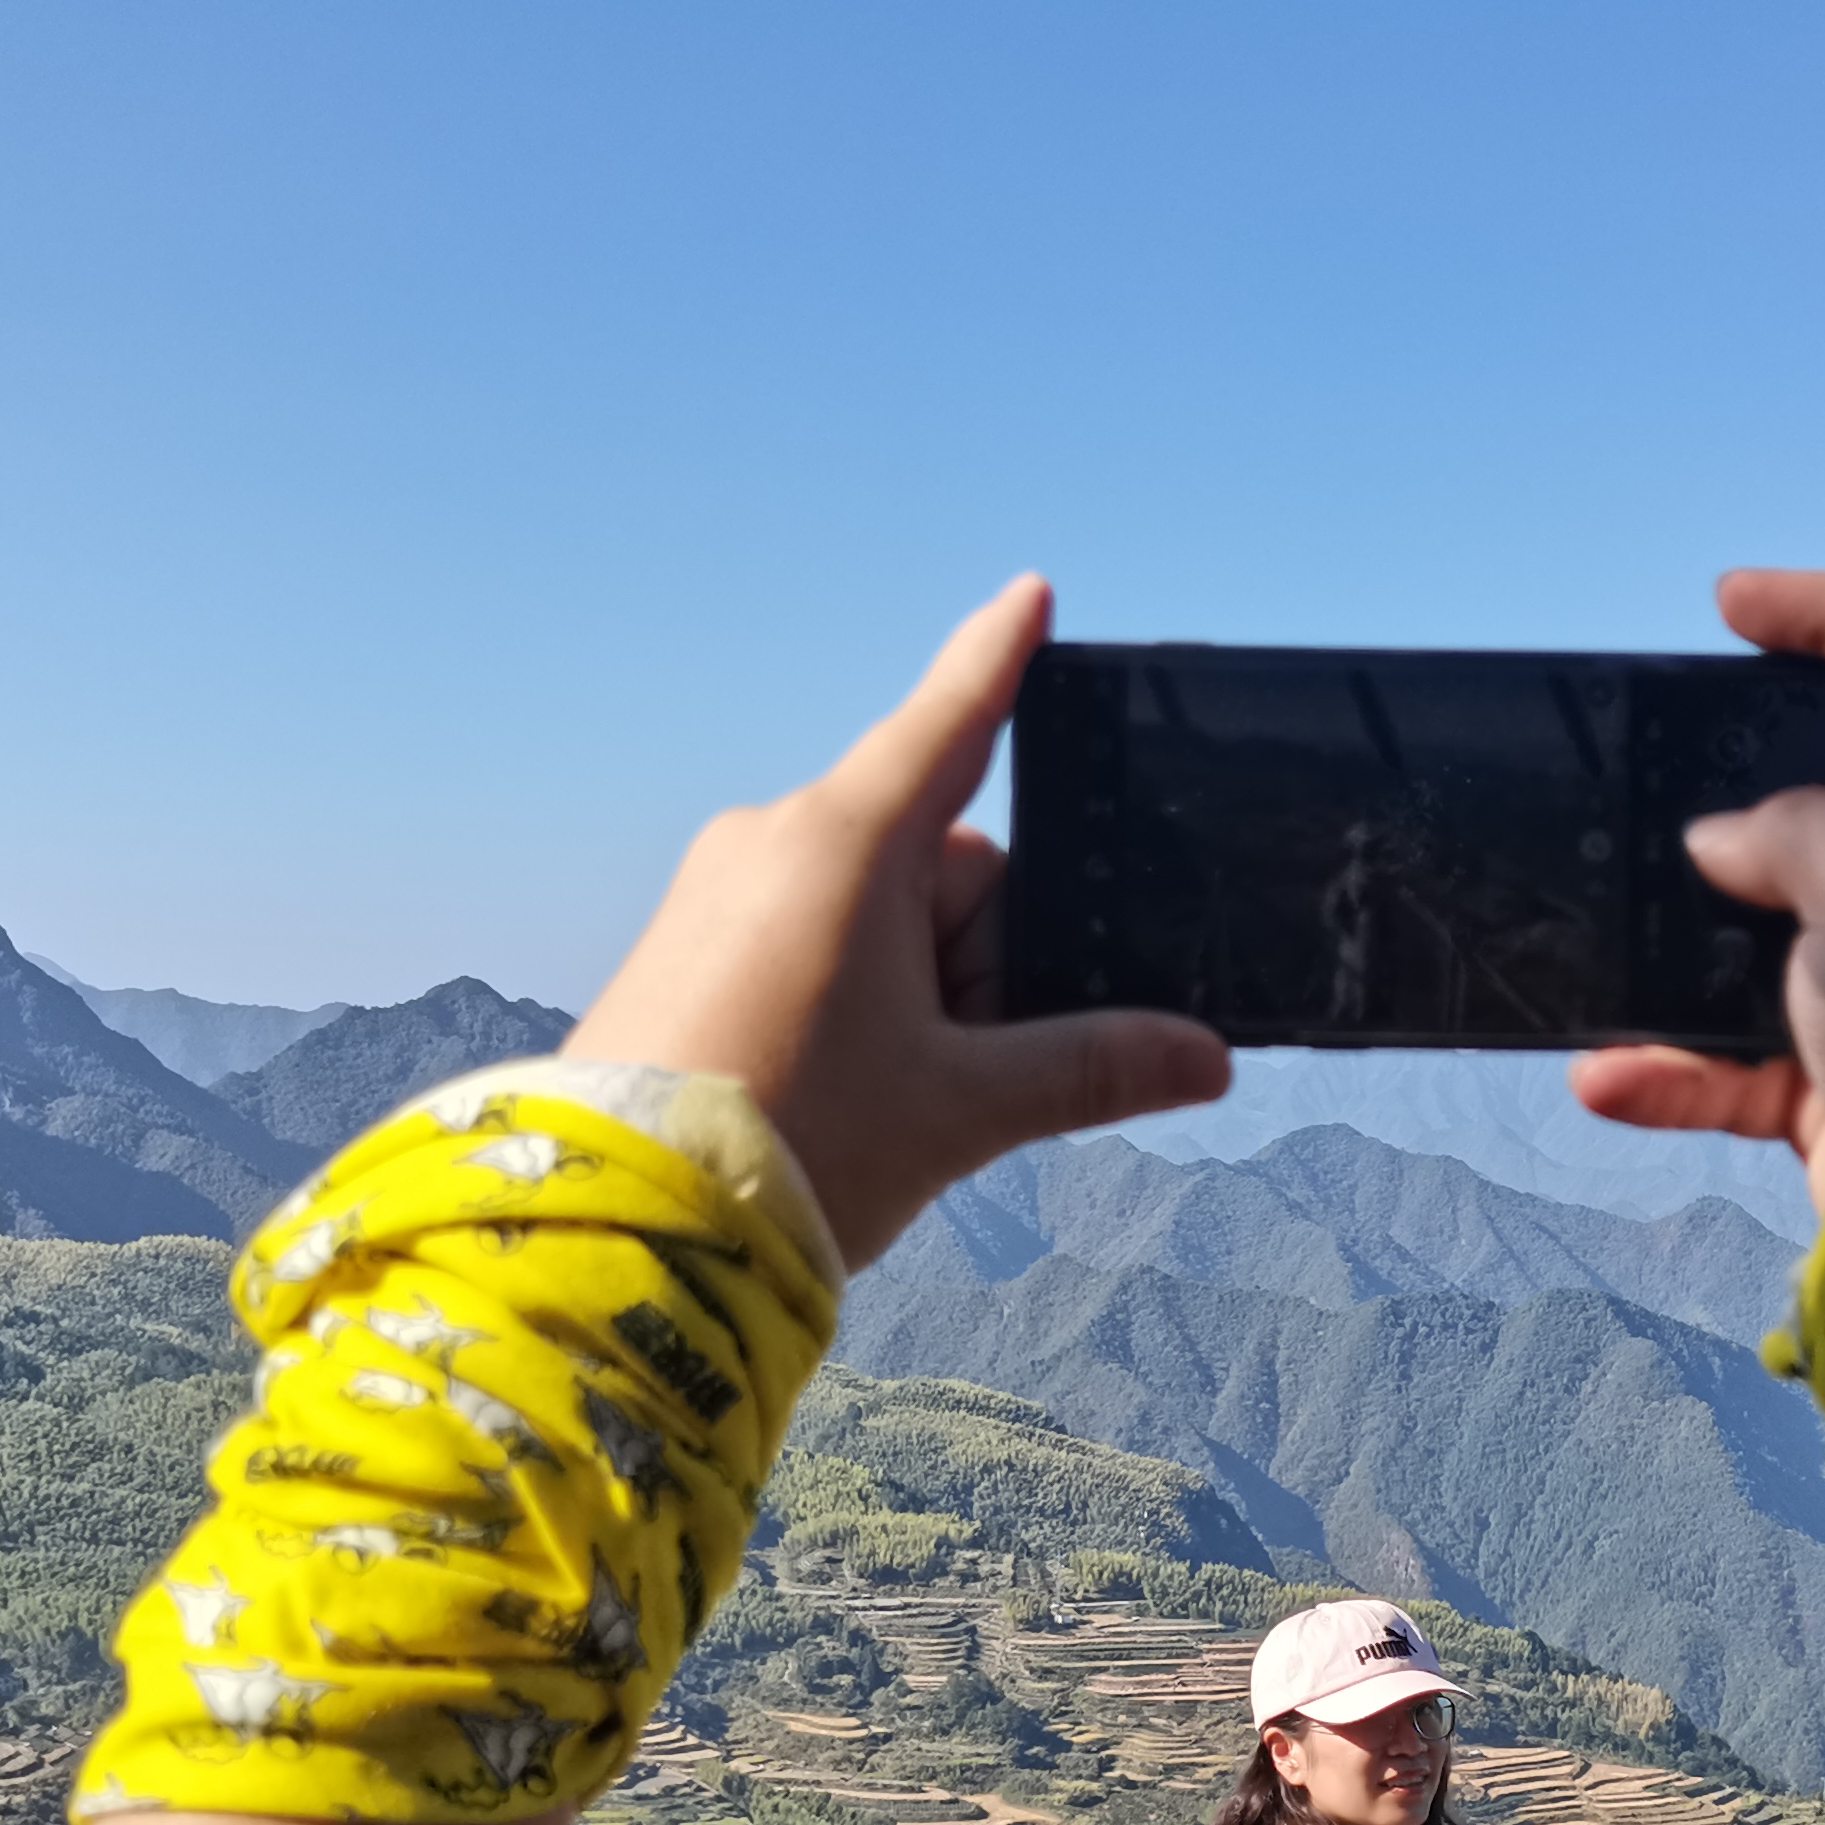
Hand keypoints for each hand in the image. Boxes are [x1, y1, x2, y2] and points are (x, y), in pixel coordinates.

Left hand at [565, 577, 1229, 1267]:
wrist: (619, 1229)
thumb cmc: (794, 1149)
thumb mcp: (964, 1110)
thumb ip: (1090, 1068)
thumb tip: (1205, 1058)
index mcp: (851, 843)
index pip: (953, 723)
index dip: (1001, 659)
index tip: (1032, 595)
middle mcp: (778, 840)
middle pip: (941, 867)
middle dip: (983, 960)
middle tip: (966, 1073)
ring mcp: (721, 891)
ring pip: (879, 914)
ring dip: (923, 993)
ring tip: (891, 1102)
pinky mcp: (686, 945)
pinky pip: (810, 942)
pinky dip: (857, 1003)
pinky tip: (840, 1095)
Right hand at [1567, 571, 1824, 1222]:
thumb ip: (1785, 828)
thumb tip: (1721, 847)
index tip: (1732, 606)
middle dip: (1733, 796)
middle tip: (1654, 789)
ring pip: (1763, 936)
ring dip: (1680, 948)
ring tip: (1608, 937)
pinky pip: (1735, 1062)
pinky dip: (1671, 1068)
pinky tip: (1606, 1075)